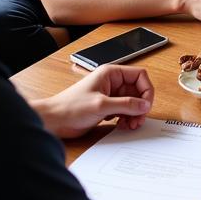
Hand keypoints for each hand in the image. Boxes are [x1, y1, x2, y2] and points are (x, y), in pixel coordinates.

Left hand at [35, 64, 152, 138]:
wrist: (54, 120)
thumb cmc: (70, 107)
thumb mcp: (101, 105)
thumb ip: (125, 104)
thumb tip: (144, 105)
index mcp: (111, 74)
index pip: (139, 76)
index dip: (146, 90)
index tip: (145, 105)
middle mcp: (113, 83)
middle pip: (138, 91)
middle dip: (140, 106)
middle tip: (138, 120)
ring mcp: (110, 95)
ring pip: (133, 102)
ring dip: (134, 114)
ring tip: (130, 125)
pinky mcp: (107, 107)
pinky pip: (125, 111)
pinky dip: (127, 119)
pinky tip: (122, 125)